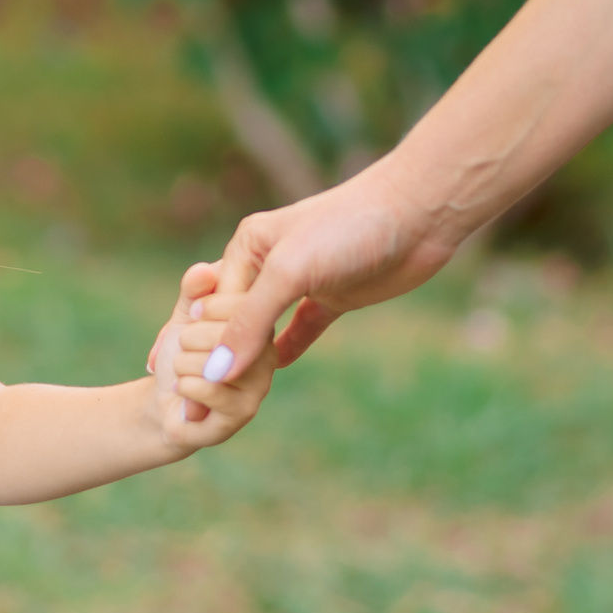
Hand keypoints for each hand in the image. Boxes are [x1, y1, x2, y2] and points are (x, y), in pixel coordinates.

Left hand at [143, 261, 268, 447]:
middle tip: (186, 353)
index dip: (202, 308)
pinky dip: (184, 387)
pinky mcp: (245, 411)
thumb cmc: (180, 354)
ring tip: (185, 374)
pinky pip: (208, 388)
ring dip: (183, 365)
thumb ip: (193, 292)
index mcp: (259, 320)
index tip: (191, 320)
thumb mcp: (184, 316)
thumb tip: (201, 271)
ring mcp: (261, 383)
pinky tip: (185, 392)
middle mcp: (268, 350)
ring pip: (215, 361)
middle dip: (188, 339)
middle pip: (225, 331)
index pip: (236, 300)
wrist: (165, 402)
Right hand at [212, 158, 465, 380]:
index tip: (195, 386)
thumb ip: (250, 321)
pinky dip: (288, 349)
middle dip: (223, 354)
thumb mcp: (289, 272)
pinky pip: (301, 329)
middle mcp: (269, 263)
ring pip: (266, 327)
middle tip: (206, 399)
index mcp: (247, 247)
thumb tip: (217, 371)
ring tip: (232, 396)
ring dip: (252, 357)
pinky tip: (274, 373)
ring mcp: (303, 281)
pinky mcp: (333, 297)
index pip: (212, 305)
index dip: (205, 345)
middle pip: (234, 318)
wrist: (417, 213)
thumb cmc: (347, 228)